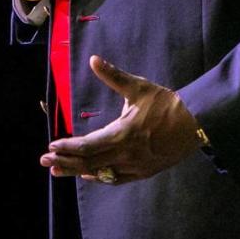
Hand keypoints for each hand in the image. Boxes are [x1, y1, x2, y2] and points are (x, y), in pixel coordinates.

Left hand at [40, 55, 201, 184]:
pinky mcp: (143, 172)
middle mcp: (125, 155)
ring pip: (100, 173)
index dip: (67, 147)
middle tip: (45, 160)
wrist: (195, 123)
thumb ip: (113, 76)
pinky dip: (99, 177)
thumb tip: (93, 59)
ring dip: (77, 171)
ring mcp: (134, 166)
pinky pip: (115, 179)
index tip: (52, 145)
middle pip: (88, 162)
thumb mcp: (138, 87)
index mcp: (122, 134)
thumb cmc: (165, 103)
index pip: (87, 146)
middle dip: (65, 161)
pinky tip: (88, 175)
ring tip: (58, 171)